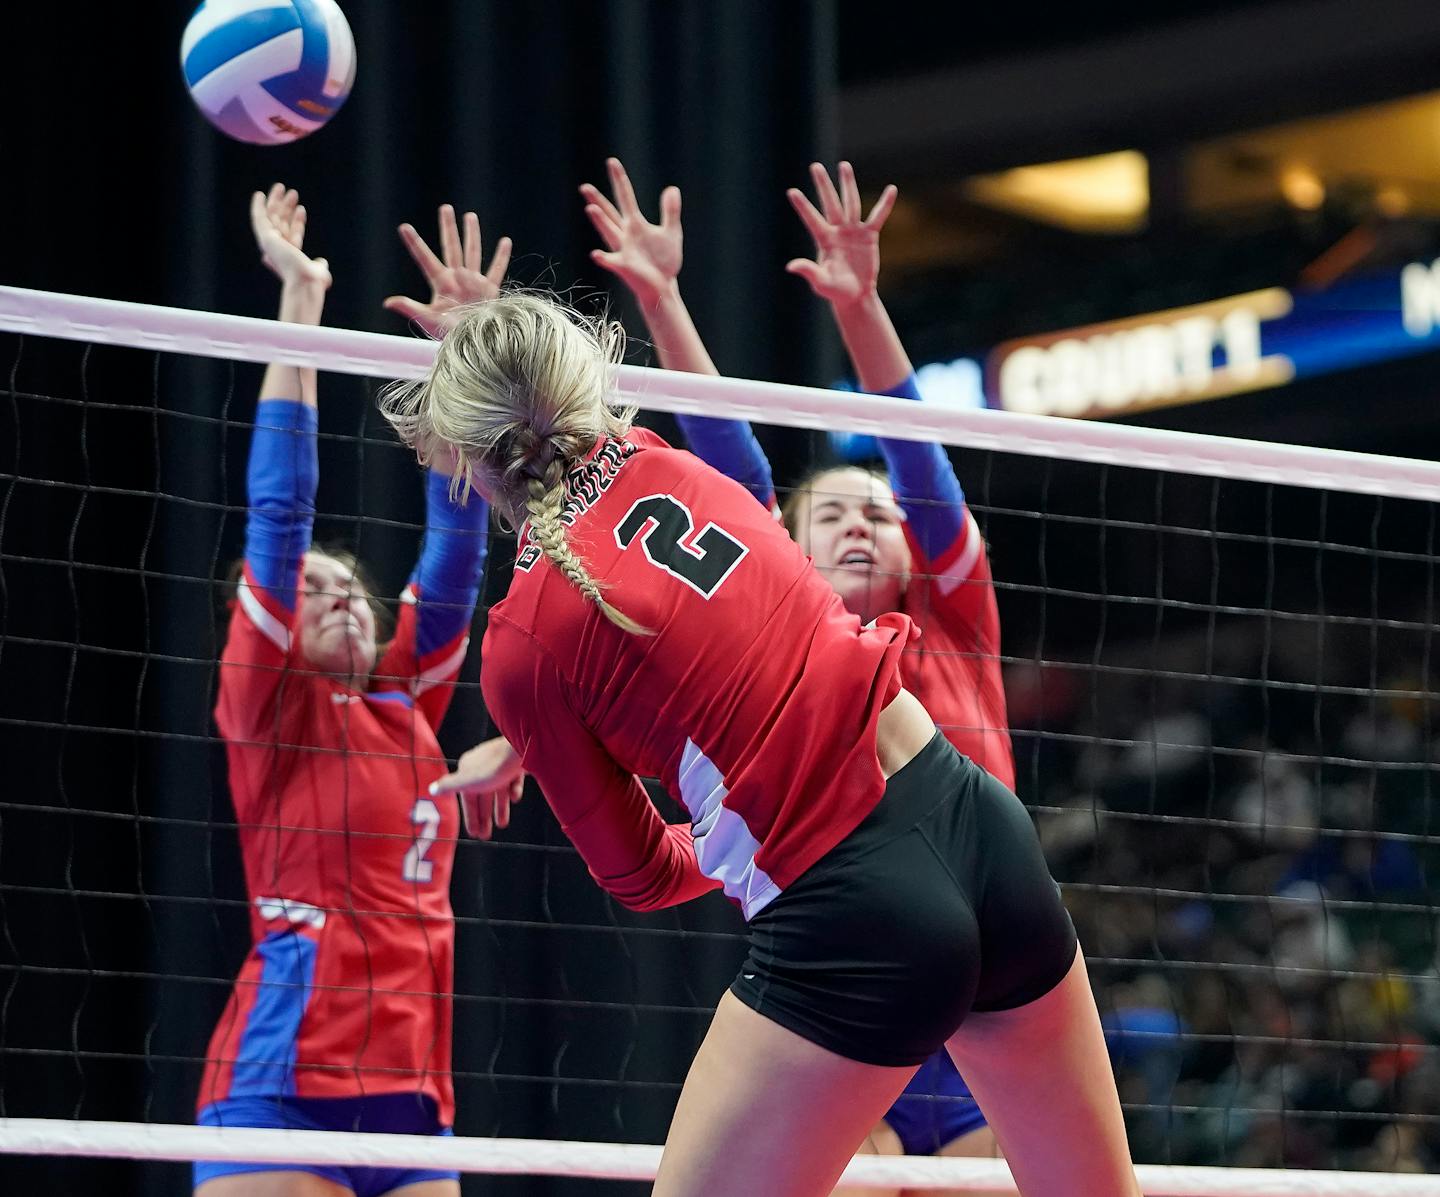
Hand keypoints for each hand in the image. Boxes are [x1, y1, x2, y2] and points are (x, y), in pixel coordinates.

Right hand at [251, 183, 331, 291]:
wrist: (304, 281)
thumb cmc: (313, 280)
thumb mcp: (318, 271)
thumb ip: (319, 266)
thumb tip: (322, 263)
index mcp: (288, 257)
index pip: (293, 235)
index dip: (297, 223)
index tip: (301, 210)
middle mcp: (277, 250)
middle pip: (281, 223)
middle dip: (286, 208)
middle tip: (292, 193)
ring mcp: (270, 244)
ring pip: (272, 218)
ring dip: (278, 202)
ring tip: (286, 188)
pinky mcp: (266, 237)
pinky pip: (259, 219)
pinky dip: (258, 207)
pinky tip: (260, 195)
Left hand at [385, 204, 511, 338]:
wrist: (474, 345)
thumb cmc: (448, 336)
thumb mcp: (427, 320)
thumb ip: (410, 308)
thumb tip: (388, 302)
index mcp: (440, 283)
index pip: (424, 258)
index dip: (414, 242)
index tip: (404, 227)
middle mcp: (456, 278)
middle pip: (451, 247)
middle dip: (448, 227)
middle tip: (445, 208)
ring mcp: (473, 282)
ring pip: (472, 251)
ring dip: (471, 234)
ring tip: (470, 216)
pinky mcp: (489, 289)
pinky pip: (496, 269)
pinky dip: (501, 256)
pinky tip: (505, 241)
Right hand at [429, 736, 525, 840]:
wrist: (521, 748)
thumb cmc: (493, 766)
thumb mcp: (467, 780)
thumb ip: (450, 786)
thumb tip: (432, 789)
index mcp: (469, 770)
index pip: (467, 798)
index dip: (470, 816)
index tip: (474, 833)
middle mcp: (483, 767)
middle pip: (482, 797)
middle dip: (484, 816)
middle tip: (486, 835)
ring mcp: (500, 765)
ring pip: (498, 791)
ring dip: (500, 808)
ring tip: (502, 824)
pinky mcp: (516, 764)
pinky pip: (513, 780)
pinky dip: (514, 791)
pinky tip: (515, 798)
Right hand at [580, 157, 682, 305]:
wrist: (662, 286)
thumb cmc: (664, 261)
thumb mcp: (671, 232)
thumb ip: (670, 211)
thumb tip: (672, 188)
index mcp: (635, 225)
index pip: (626, 197)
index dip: (620, 180)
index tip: (612, 162)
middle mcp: (625, 235)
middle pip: (610, 213)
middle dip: (598, 200)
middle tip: (584, 187)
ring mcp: (623, 250)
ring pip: (609, 232)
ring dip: (601, 221)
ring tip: (591, 209)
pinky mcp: (624, 266)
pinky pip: (611, 261)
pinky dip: (603, 258)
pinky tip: (596, 254)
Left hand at [786, 161, 897, 307]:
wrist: (856, 296)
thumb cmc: (836, 291)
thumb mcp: (821, 282)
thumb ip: (808, 271)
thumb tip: (790, 266)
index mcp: (825, 240)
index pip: (812, 219)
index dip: (802, 206)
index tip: (791, 191)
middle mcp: (838, 231)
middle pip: (830, 203)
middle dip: (823, 185)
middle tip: (815, 166)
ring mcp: (853, 231)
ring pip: (851, 203)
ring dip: (848, 184)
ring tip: (844, 166)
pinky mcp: (869, 236)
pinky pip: (878, 216)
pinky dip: (885, 204)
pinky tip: (891, 189)